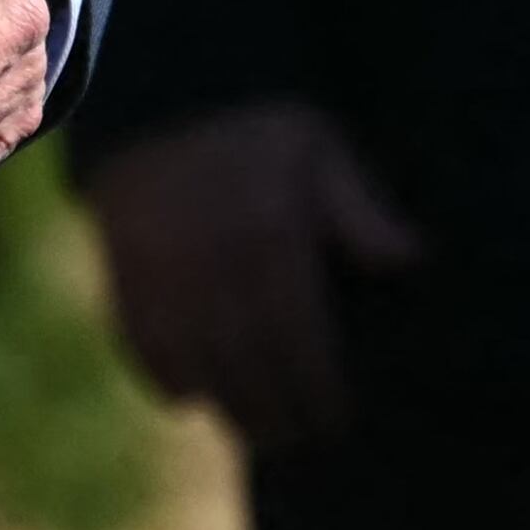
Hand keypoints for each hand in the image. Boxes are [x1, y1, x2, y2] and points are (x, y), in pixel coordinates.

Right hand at [83, 99, 420, 447]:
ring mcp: (161, 265)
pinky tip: (189, 395)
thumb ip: (360, 208)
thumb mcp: (318, 148)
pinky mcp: (121, 266)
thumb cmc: (254, 129)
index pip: (299, 343)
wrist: (154, 94)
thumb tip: (409, 261)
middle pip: (247, 366)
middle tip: (295, 435)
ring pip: (194, 363)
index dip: (316, 395)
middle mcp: (213, 259)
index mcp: (270, 234)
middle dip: (274, 414)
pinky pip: (139, 339)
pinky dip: (163, 376)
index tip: (333, 421)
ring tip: (250, 427)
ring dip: (223, 406)